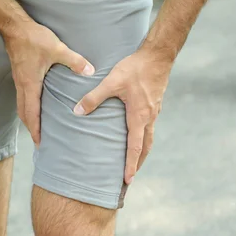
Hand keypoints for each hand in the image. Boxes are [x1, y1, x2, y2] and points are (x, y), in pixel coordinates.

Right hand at [3, 22, 94, 145]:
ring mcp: (19, 81)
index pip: (31, 113)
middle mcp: (22, 86)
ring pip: (21, 106)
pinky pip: (22, 97)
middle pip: (23, 113)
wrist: (15, 28)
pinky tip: (36, 106)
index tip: (39, 142)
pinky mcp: (19, 75)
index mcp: (30, 84)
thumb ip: (74, 61)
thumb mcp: (57, 49)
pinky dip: (28, 107)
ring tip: (37, 127)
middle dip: (31, 128)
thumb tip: (90, 72)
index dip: (35, 129)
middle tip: (39, 141)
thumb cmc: (33, 39)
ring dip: (28, 118)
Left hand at [73, 46, 173, 184]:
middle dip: (137, 163)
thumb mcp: (111, 82)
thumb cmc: (135, 68)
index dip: (130, 165)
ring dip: (142, 151)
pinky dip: (143, 137)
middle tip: (130, 177)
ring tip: (134, 161)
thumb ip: (93, 97)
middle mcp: (149, 117)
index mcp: (139, 116)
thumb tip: (77, 111)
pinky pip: (149, 126)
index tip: (127, 180)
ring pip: (149, 137)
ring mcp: (154, 112)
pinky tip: (135, 134)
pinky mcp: (154, 104)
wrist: (158, 55)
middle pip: (145, 147)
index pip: (135, 147)